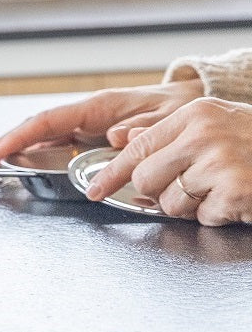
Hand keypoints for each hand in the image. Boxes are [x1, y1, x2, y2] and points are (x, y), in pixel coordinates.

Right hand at [0, 78, 204, 164]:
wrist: (191, 105)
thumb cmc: (178, 109)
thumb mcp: (167, 118)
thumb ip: (144, 129)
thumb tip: (115, 136)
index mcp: (98, 107)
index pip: (48, 121)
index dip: (19, 137)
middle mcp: (85, 116)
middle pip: (35, 130)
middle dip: (3, 145)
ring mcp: (84, 128)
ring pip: (41, 139)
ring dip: (13, 152)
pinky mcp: (88, 139)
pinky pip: (55, 147)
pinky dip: (33, 156)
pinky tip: (18, 166)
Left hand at [82, 96, 251, 224]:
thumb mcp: (215, 126)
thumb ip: (169, 135)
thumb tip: (124, 140)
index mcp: (195, 114)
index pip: (136, 148)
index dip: (111, 174)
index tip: (96, 190)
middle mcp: (204, 134)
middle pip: (145, 179)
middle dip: (159, 192)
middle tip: (190, 187)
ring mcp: (221, 163)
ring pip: (170, 202)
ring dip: (191, 206)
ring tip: (219, 189)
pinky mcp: (235, 191)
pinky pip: (202, 217)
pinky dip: (217, 215)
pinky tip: (236, 199)